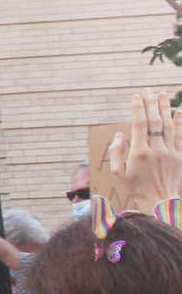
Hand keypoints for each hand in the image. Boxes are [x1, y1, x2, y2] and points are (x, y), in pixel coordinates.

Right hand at [108, 88, 181, 208]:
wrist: (160, 203)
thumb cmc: (136, 189)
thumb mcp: (118, 173)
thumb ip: (116, 153)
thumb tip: (119, 135)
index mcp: (139, 153)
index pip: (139, 124)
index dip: (137, 108)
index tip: (135, 96)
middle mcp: (156, 150)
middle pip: (155, 121)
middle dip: (151, 103)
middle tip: (148, 90)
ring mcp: (170, 152)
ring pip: (168, 125)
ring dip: (165, 108)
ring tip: (163, 94)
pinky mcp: (180, 156)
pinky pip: (181, 136)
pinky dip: (180, 123)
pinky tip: (179, 111)